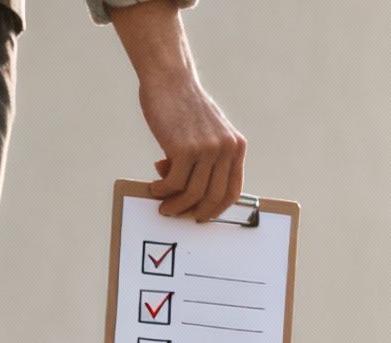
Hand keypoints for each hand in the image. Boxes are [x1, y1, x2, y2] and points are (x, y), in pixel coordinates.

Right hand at [108, 0, 245, 221]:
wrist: (170, 79)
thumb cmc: (183, 107)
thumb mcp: (206, 132)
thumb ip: (204, 159)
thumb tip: (185, 191)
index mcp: (236, 146)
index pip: (233, 190)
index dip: (217, 208)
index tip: (202, 215)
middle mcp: (226, 148)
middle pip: (213, 197)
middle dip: (194, 212)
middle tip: (178, 213)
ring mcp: (207, 149)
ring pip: (193, 194)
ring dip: (175, 204)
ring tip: (162, 204)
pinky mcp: (184, 149)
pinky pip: (173, 183)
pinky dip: (162, 191)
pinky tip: (154, 188)